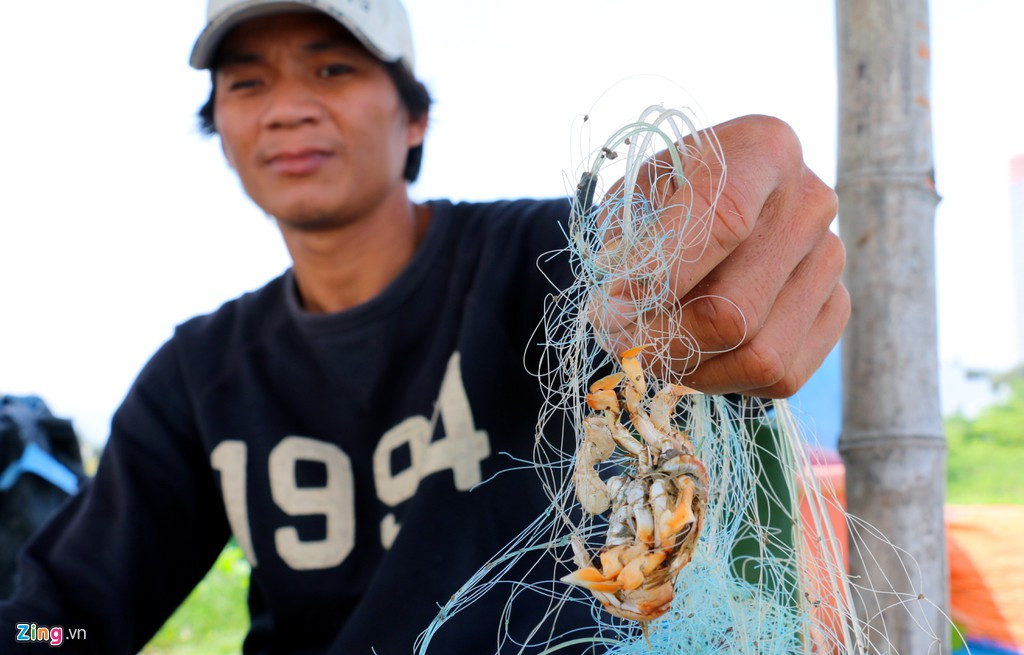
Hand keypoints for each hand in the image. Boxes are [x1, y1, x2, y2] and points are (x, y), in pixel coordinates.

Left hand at [593, 115, 848, 397]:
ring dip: (690, 365)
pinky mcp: (837, 308)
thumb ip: (628, 243)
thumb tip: (624, 305)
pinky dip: (726, 377)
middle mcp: (811, 202)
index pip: (724, 222)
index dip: (664, 275)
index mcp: (764, 150)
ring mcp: (830, 259)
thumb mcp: (634, 198)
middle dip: (661, 338)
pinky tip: (698, 349)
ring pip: (759, 356)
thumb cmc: (666, 201)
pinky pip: (780, 376)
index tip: (612, 301)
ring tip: (654, 343)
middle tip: (616, 335)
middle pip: (733, 310)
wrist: (713, 213)